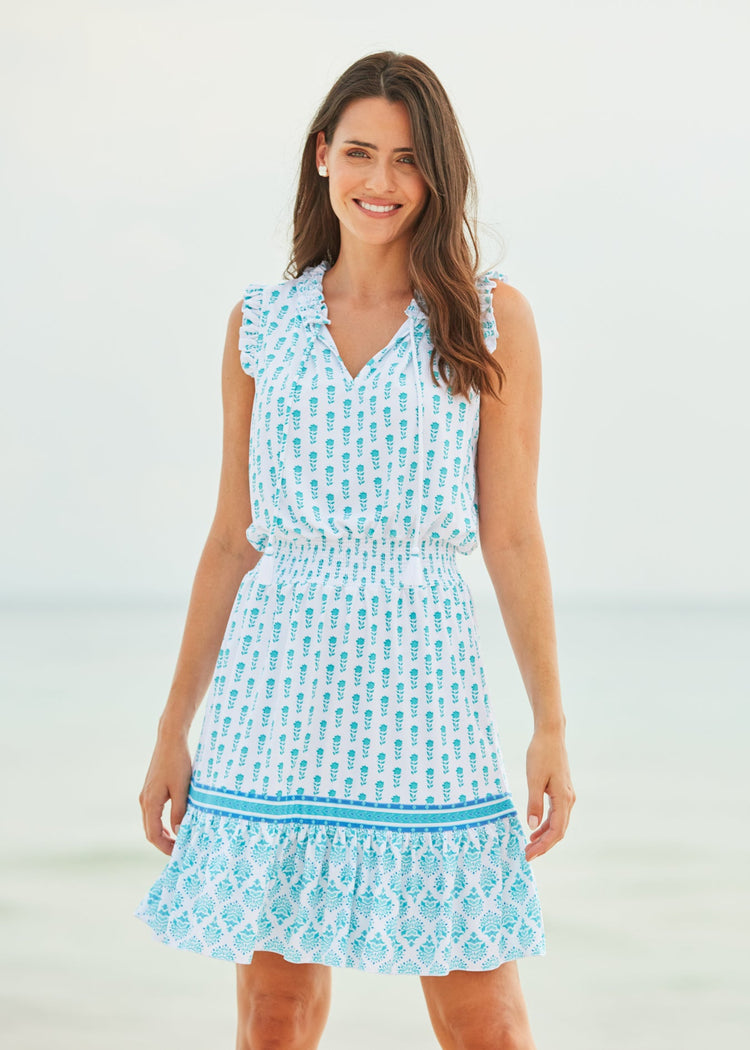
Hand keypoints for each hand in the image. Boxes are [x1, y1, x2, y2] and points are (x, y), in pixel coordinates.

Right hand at [138, 732, 191, 856]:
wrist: (170, 740)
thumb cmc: (178, 763)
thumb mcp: (182, 789)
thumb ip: (179, 812)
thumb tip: (178, 833)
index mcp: (150, 802)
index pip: (153, 835)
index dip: (165, 847)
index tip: (179, 854)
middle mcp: (144, 800)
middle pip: (150, 831)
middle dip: (164, 844)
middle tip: (180, 851)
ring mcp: (146, 795)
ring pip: (151, 822)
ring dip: (163, 834)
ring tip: (180, 840)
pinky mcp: (151, 789)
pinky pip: (154, 813)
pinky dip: (162, 823)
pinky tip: (175, 823)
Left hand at [524, 726, 574, 860]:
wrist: (550, 735)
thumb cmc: (541, 754)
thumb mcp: (534, 779)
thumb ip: (534, 803)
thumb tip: (531, 825)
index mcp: (563, 799)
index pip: (556, 831)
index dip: (543, 846)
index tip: (529, 855)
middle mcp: (568, 800)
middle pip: (558, 831)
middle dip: (543, 845)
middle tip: (527, 855)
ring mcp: (566, 795)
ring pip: (558, 823)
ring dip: (544, 836)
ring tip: (529, 845)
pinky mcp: (561, 790)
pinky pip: (556, 814)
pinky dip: (546, 824)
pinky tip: (535, 828)